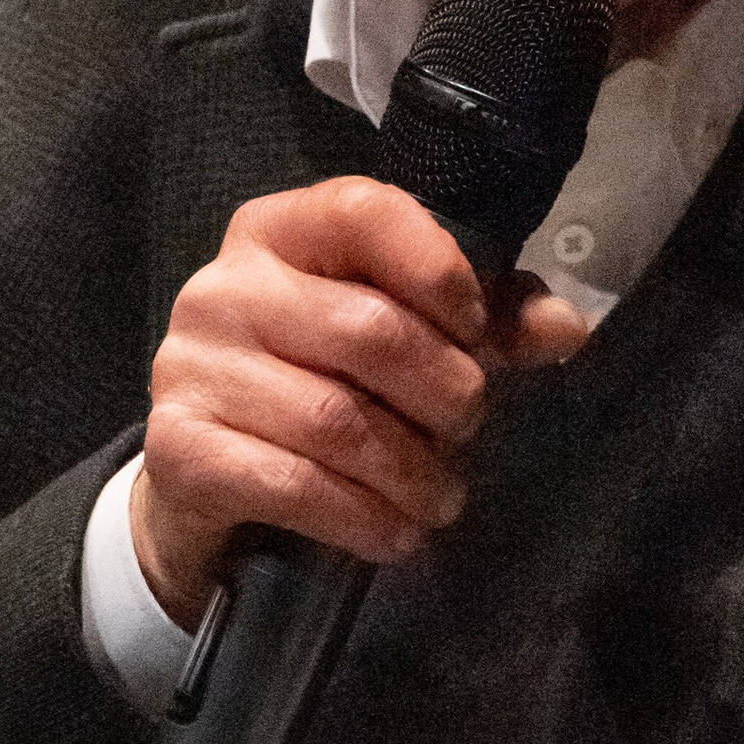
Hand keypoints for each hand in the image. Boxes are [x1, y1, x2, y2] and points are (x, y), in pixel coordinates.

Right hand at [132, 177, 590, 627]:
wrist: (207, 477)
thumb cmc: (319, 383)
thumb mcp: (400, 337)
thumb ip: (485, 320)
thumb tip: (566, 327)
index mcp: (279, 231)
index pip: (364, 211)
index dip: (438, 269)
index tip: (477, 331)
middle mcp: (224, 285)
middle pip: (367, 330)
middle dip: (443, 392)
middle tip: (468, 428)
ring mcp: (190, 366)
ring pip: (336, 420)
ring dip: (411, 471)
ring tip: (441, 495)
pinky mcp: (176, 448)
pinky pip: (293, 484)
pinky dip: (362, 517)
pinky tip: (396, 532)